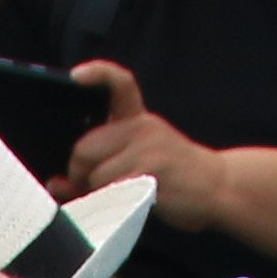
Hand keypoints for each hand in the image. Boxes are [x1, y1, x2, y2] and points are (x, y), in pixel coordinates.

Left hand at [56, 60, 219, 221]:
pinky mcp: (152, 172)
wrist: (219, 187)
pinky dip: (108, 202)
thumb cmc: (176, 178)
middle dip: (78, 172)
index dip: (97, 74)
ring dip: (94, 192)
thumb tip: (57, 182)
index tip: (75, 76)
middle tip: (86, 187)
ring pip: (95, 172)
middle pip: (85, 147)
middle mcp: (142, 128)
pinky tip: (124, 204)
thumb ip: (102, 165)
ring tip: (112, 198)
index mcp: (139, 120)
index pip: (119, 83)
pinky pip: (112, 189)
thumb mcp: (143, 160)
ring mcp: (148, 149)